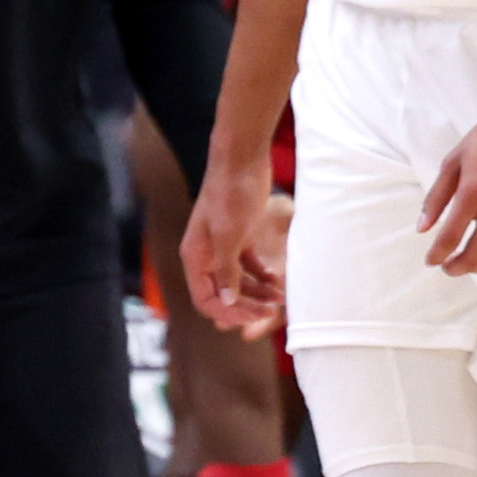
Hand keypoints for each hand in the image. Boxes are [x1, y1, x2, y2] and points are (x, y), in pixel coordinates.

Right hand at [180, 158, 285, 336]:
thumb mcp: (229, 235)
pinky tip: (276, 280)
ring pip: (237, 282)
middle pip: (222, 294)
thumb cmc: (231, 194)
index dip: (228, 312)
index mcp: (196, 256)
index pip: (205, 299)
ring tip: (280, 298)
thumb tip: (227, 302)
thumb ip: (227, 270)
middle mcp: (206, 255)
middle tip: (271, 312)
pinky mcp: (239, 237)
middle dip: (246, 306)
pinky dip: (261, 276)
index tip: (255, 316)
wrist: (242, 160)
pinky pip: (247, 266)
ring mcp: (222, 246)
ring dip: (257, 293)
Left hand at [419, 95, 476, 273]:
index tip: (430, 261)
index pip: (450, 238)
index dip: (437, 255)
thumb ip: (435, 199)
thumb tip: (422, 229)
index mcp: (474, 193)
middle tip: (445, 266)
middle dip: (455, 268)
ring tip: (466, 262)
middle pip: (475, 256)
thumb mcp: (451, 164)